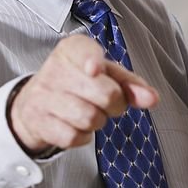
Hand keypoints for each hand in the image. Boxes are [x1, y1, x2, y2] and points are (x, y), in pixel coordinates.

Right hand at [8, 34, 158, 156]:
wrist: (35, 105)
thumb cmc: (78, 84)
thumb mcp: (105, 76)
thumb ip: (131, 84)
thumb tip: (152, 98)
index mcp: (73, 50)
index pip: (82, 50)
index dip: (91, 60)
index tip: (95, 69)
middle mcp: (55, 68)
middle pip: (105, 93)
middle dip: (115, 104)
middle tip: (106, 102)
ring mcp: (43, 96)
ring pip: (90, 118)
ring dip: (98, 121)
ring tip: (88, 111)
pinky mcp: (38, 121)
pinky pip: (73, 137)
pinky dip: (82, 136)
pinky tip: (74, 125)